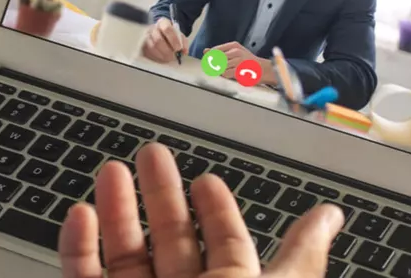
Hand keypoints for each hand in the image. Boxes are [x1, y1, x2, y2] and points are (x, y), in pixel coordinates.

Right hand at [59, 144, 345, 277]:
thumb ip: (300, 258)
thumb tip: (333, 217)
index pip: (227, 248)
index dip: (218, 212)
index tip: (205, 177)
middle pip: (171, 244)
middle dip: (161, 196)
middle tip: (152, 154)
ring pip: (125, 256)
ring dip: (116, 212)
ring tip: (111, 170)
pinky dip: (77, 249)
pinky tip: (81, 213)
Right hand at [141, 17, 185, 62]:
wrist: (161, 34)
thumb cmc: (170, 35)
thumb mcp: (179, 35)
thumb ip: (183, 42)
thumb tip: (184, 51)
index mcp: (163, 22)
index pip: (167, 29)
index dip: (173, 40)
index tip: (178, 48)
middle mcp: (152, 28)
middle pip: (158, 40)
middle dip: (167, 50)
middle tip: (174, 56)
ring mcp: (145, 36)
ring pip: (152, 47)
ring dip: (162, 55)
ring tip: (169, 58)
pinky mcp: (142, 45)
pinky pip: (148, 53)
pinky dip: (156, 58)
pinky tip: (162, 58)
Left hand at [212, 42, 273, 84]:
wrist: (263, 69)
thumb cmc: (249, 61)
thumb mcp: (235, 52)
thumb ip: (220, 51)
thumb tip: (205, 51)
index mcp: (234, 45)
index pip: (215, 50)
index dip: (210, 57)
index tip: (210, 61)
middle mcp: (236, 52)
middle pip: (216, 59)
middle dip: (215, 65)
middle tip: (219, 68)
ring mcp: (238, 61)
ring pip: (220, 67)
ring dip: (221, 71)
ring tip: (229, 70)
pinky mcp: (239, 71)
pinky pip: (225, 74)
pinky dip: (226, 75)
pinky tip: (232, 74)